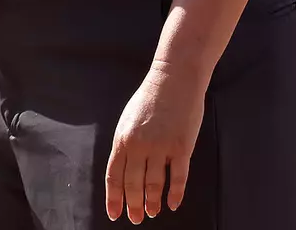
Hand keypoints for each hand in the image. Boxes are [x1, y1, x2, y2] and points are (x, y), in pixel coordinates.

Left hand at [106, 60, 204, 222]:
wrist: (173, 80)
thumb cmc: (150, 100)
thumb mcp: (128, 120)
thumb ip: (126, 144)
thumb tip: (123, 168)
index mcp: (122, 139)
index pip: (114, 176)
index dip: (114, 197)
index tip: (115, 214)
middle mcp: (138, 145)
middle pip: (133, 184)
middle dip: (133, 204)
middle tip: (137, 219)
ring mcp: (160, 147)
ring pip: (154, 183)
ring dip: (152, 202)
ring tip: (152, 213)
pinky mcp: (182, 147)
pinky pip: (178, 177)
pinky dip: (175, 193)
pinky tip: (172, 205)